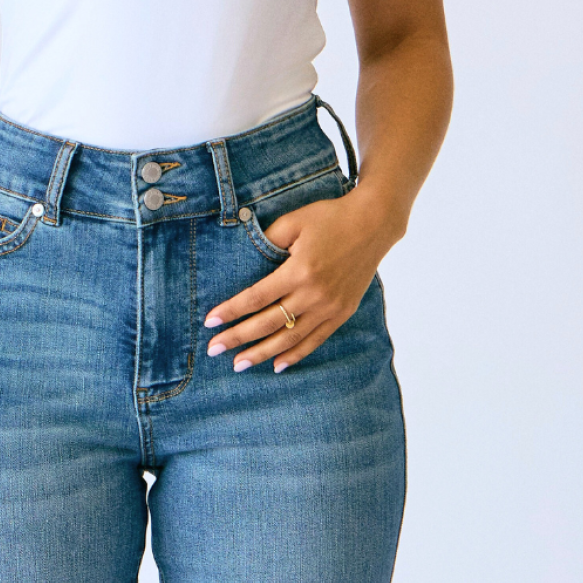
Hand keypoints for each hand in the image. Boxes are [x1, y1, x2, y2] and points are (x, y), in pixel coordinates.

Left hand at [204, 189, 398, 372]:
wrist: (373, 224)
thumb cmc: (330, 218)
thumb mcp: (293, 221)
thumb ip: (267, 240)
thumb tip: (244, 259)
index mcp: (299, 271)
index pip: (256, 298)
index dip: (231, 311)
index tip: (210, 322)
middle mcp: (314, 294)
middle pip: (268, 323)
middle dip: (237, 338)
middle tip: (213, 350)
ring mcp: (330, 307)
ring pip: (290, 338)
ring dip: (262, 353)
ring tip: (239, 364)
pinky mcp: (342, 312)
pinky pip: (315, 340)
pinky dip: (296, 354)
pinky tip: (277, 365)